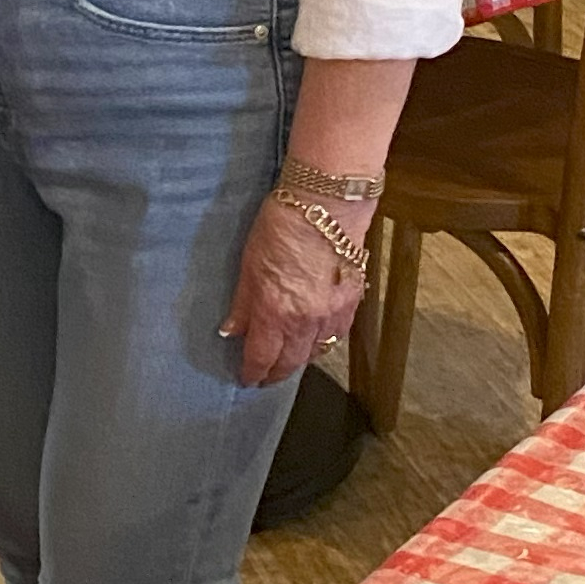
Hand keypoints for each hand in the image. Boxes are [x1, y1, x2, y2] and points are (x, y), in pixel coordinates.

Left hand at [221, 192, 368, 388]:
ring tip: (288, 360)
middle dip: (276, 374)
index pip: (262, 357)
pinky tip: (316, 340)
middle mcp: (306, 321)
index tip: (247, 379)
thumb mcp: (249, 264)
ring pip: (316, 352)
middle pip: (291, 362)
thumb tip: (232, 330)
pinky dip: (323, 343)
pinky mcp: (352, 301)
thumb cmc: (281, 226)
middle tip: (265, 378)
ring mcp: (333, 313)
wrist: (328, 204)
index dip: (253, 373)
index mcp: (276, 313)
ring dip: (300, 360)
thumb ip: (243, 303)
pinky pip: (337, 335)